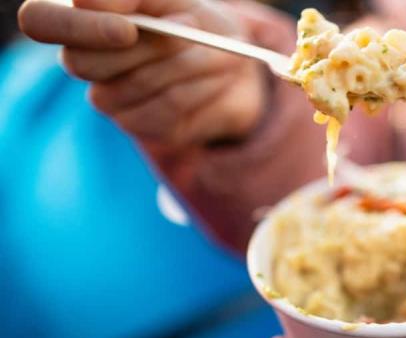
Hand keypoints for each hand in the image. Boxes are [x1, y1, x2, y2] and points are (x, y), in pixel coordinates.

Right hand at [18, 0, 266, 145]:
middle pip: (82, 62)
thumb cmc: (194, 19)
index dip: (77, 27)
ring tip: (216, 51)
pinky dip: (200, 89)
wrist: (235, 61)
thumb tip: (99, 4)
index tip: (128, 29)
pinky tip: (216, 78)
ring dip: (187, 63)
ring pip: (134, 85)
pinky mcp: (142, 126)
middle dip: (145, 46)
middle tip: (188, 31)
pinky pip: (165, 110)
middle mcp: (85, 61)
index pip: (39, 21)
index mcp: (82, 20)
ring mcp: (109, 98)